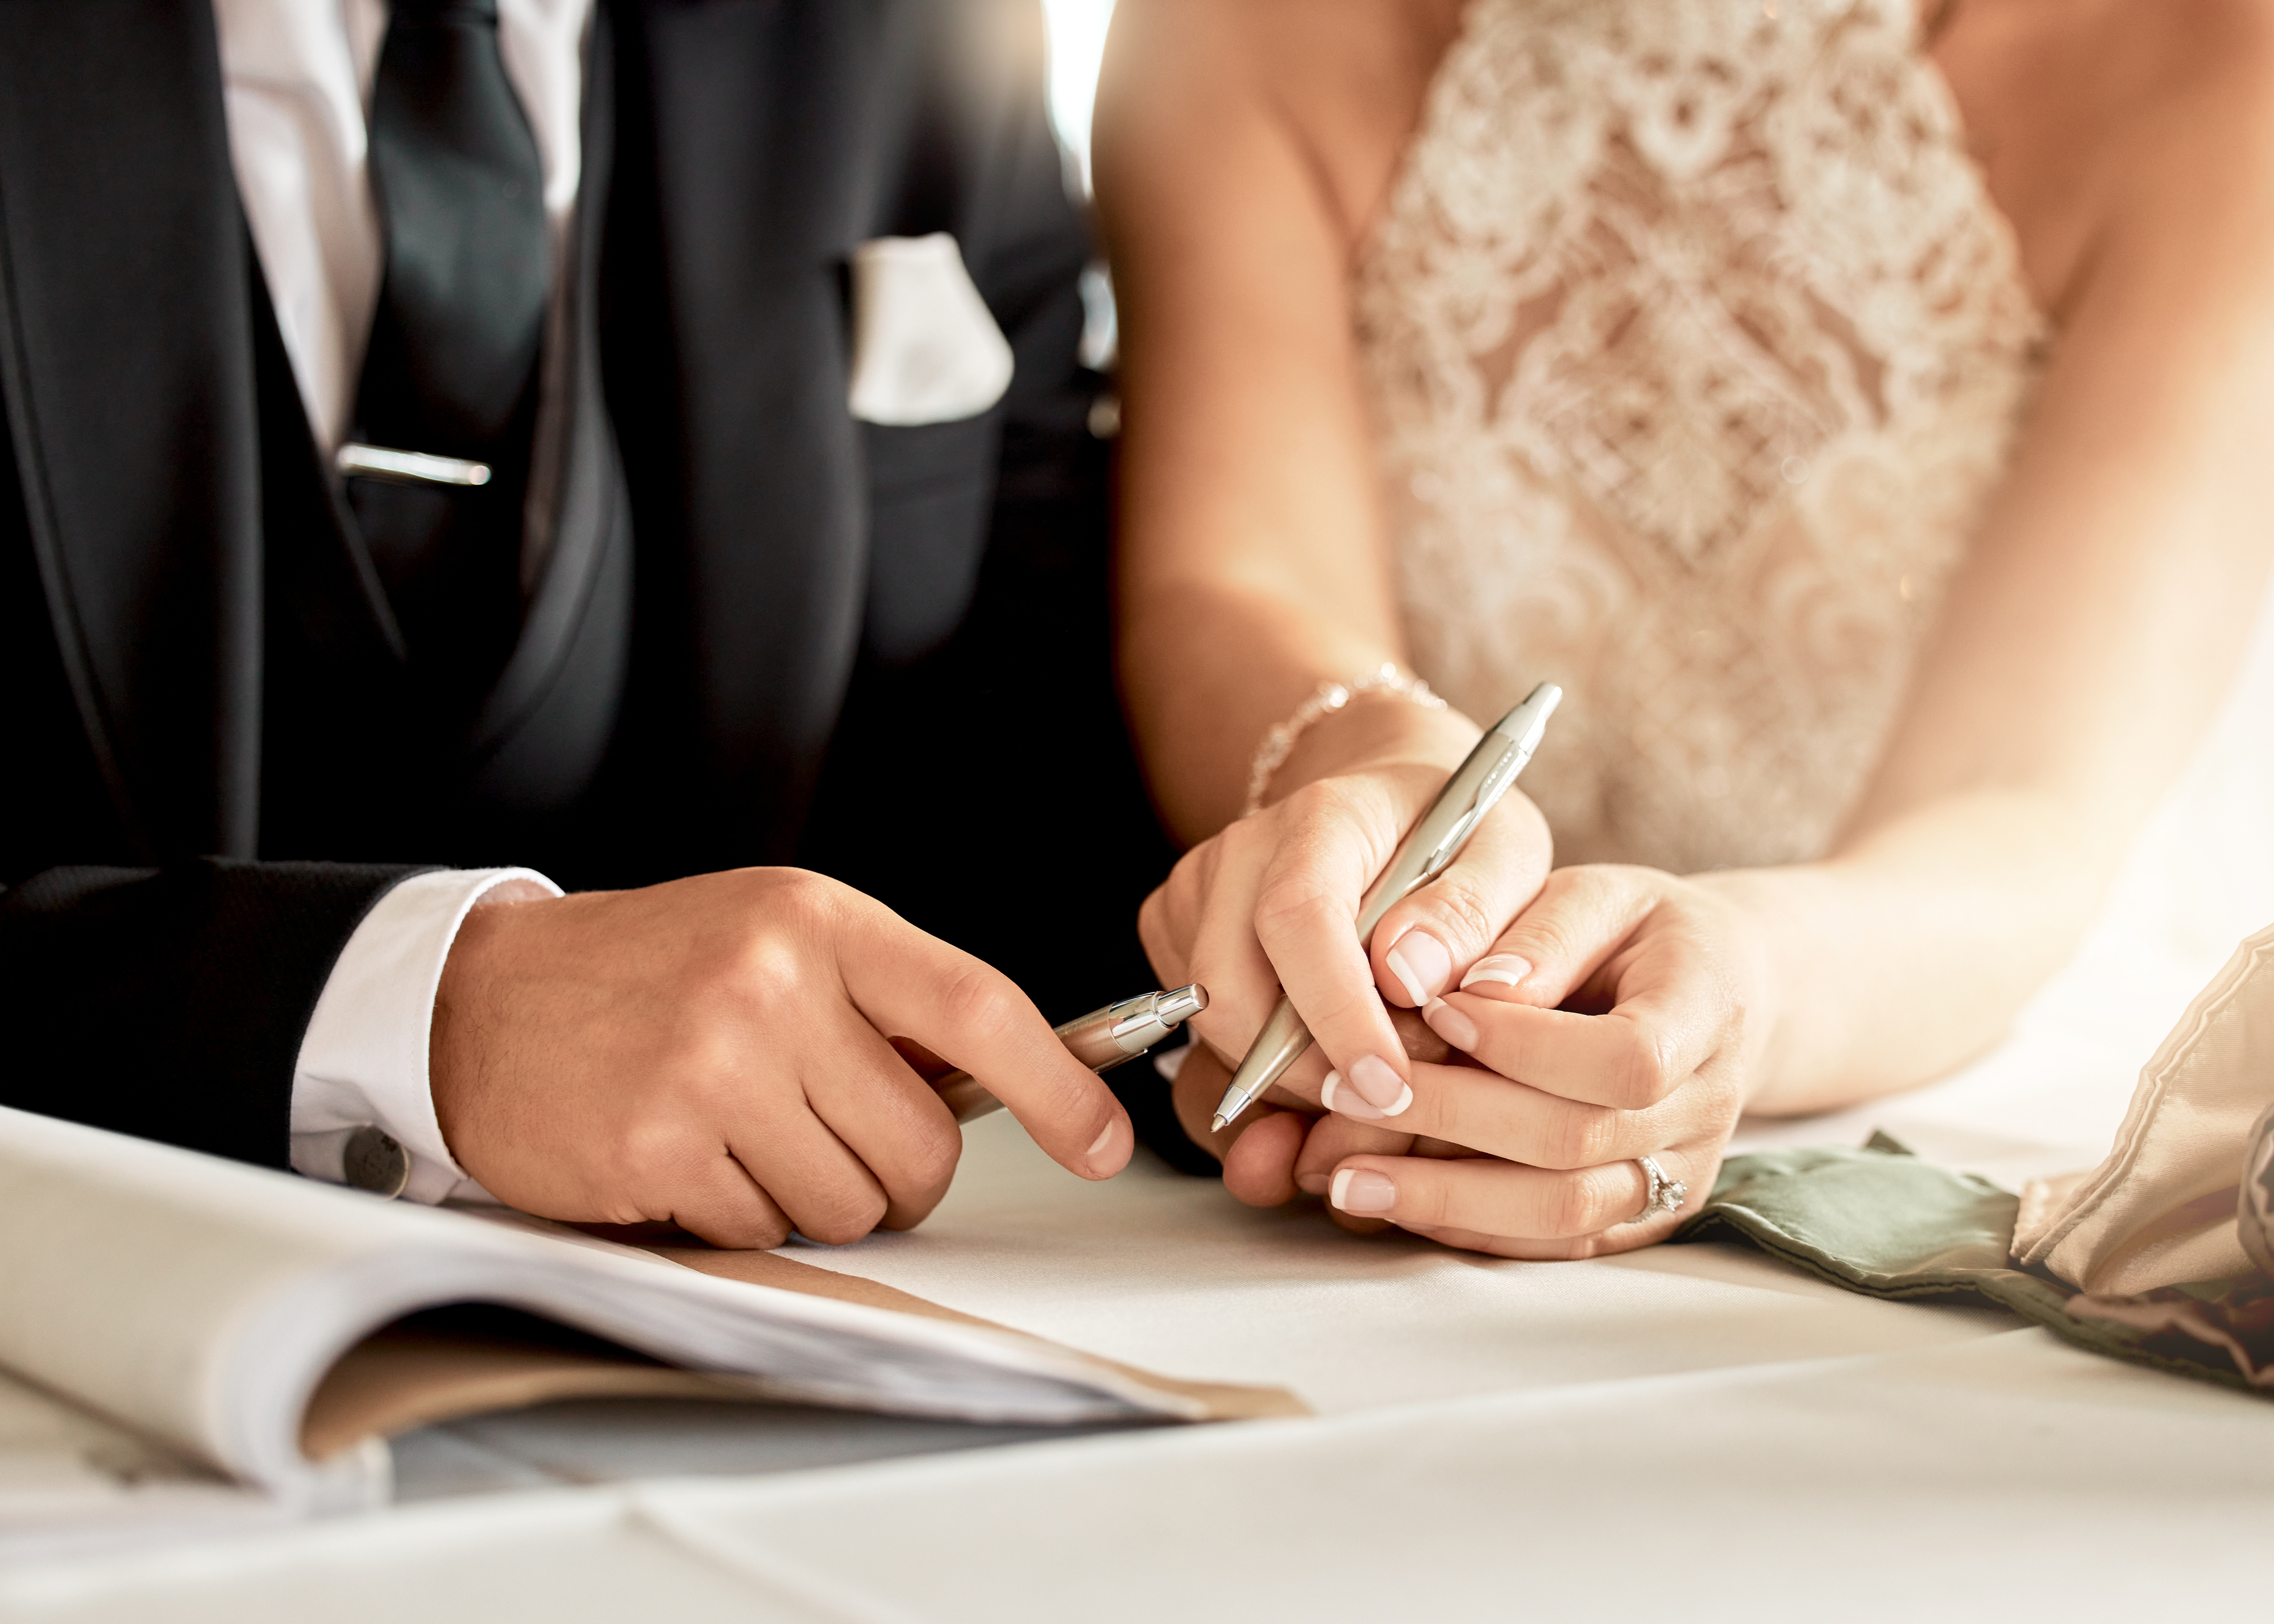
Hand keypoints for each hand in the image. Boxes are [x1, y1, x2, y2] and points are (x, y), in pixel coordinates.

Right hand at [429, 868, 1132, 1247]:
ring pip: (848, 1204)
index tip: (1104, 1143)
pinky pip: (761, 1230)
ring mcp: (712, 1068)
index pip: (976, 1007)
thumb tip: (1014, 1085)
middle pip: (919, 1146)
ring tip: (742, 1131)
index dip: (1058, 1088)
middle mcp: (771, 985)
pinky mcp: (658, 1148)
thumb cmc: (655, 971)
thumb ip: (885, 1003)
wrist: (483, 999)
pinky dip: (735, 1213)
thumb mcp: (776, 938)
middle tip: (826, 1132)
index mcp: (818, 921)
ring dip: (811, 1195)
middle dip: (895, 1172)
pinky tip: (683, 1152)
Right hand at [1139, 695, 1553, 1155]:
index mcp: (1325, 817)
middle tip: (1393, 1096)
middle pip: (1231, 993)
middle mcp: (1242, 850)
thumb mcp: (1509, 857)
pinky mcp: (1175, 932)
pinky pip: (1203, 1034)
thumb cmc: (1457, 834)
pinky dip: (1266, 1068)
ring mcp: (1198, 892)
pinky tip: (1329, 1047)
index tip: (1390, 1086)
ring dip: (1290, 1079)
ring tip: (1372, 1065)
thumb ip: (1476, 914)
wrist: (1393, 804)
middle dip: (1307, 1074)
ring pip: (1213, 1028)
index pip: (1300, 918)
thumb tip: (1414, 978)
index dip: (1337, 1015)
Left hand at [1283, 864, 1765, 1256]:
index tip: (1435, 1011)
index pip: (1626, 1058)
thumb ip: (1540, 936)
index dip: (1523, 1044)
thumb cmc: (1638, 931)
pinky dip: (1469, 1226)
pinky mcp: (1640, 1216)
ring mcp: (1679, 1174)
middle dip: (1450, 1119)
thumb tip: (1467, 993)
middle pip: (1577, 1141)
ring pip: (1562, 1211)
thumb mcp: (1599, 895)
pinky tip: (1392, 1201)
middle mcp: (1705, 1107)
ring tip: (1344, 1177)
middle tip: (1343, 1094)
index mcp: (1707, 1009)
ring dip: (1445, 1197)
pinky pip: (1554, 1242)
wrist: (1715, 992)